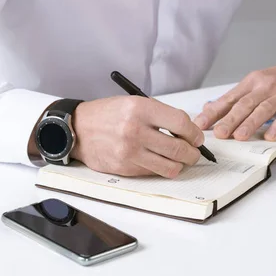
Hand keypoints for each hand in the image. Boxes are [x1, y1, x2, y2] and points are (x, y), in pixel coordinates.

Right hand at [70, 96, 203, 177]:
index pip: (181, 123)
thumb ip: (160, 115)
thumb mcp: (134, 102)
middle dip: (193, 153)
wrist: (78, 129)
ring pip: (170, 167)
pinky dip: (160, 168)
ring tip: (179, 159)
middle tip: (193, 152)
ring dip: (180, 164)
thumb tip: (187, 131)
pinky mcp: (124, 168)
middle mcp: (135, 130)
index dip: (194, 133)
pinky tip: (158, 160)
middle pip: (179, 148)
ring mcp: (129, 152)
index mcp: (140, 109)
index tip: (197, 137)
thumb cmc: (107, 114)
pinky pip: (153, 172)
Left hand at [194, 50, 275, 140]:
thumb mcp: (257, 83)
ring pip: (263, 109)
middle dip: (230, 119)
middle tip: (218, 134)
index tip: (200, 124)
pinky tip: (270, 136)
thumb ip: (235, 98)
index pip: (229, 98)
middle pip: (244, 104)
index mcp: (251, 82)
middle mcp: (265, 86)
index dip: (214, 112)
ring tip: (239, 137)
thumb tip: (209, 109)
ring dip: (250, 123)